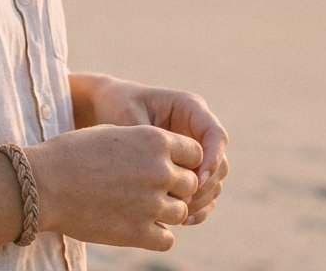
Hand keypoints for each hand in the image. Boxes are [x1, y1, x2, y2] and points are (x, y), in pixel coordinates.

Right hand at [28, 123, 201, 251]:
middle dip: (175, 186)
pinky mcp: (141, 232)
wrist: (45, 183)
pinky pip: (168, 237)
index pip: (195, 153)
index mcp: (154, 139)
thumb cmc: (73, 153)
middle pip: (191, 183)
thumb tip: (166, 157)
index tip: (167, 165)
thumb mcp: (113, 135)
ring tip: (138, 205)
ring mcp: (152, 203)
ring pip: (182, 212)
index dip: (183, 160)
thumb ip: (144, 145)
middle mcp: (159, 170)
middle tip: (149, 187)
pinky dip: (156, 233)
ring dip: (166, 210)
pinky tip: (136, 223)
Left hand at [76, 74, 229, 224]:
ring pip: (214, 183)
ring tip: (179, 214)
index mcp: (190, 108)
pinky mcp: (189, 171)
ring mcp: (196, 153)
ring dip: (202, 201)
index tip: (196, 179)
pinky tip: (181, 220)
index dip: (213, 158)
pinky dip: (197, 208)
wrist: (105, 108)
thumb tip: (165, 171)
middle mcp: (198, 130)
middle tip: (184, 202)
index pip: (216, 135)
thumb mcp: (129, 115)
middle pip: (220, 164)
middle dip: (207, 186)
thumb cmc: (116, 105)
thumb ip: (149, 141)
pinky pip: (203, 194)